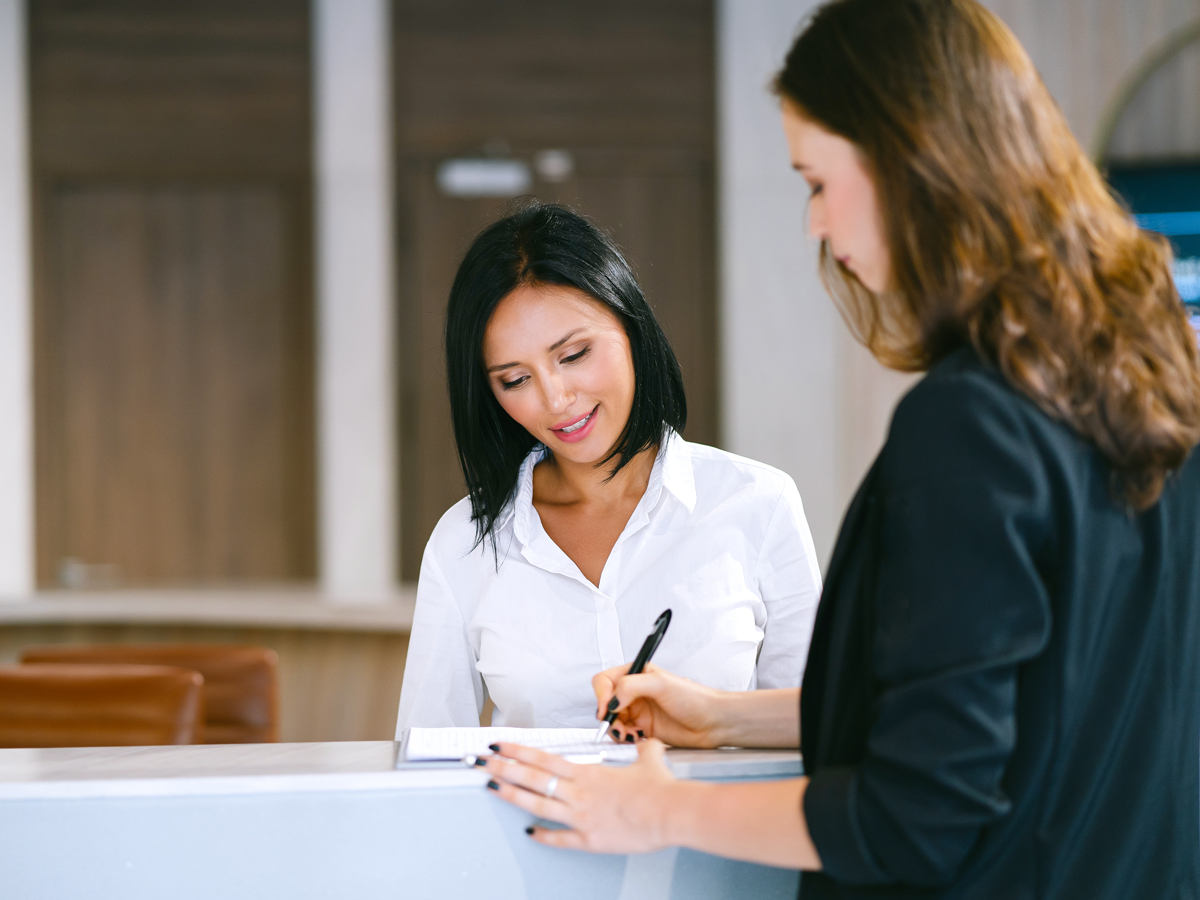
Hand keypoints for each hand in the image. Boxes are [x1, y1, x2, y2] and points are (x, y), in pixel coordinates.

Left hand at [484, 740, 679, 853]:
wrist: (670, 814)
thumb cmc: (660, 789)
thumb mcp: (650, 758)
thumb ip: (642, 749)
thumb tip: (646, 743)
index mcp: (589, 773)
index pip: (543, 758)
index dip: (517, 751)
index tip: (500, 746)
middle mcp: (579, 793)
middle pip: (532, 778)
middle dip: (504, 769)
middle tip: (484, 764)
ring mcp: (581, 818)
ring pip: (537, 805)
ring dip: (512, 795)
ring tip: (493, 788)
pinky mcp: (590, 840)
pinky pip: (560, 838)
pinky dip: (543, 835)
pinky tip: (529, 832)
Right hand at [592, 662, 727, 747]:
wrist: (713, 722)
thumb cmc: (694, 698)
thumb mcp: (660, 683)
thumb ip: (631, 686)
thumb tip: (610, 701)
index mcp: (636, 674)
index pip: (605, 681)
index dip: (601, 695)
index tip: (605, 709)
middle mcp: (635, 692)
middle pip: (605, 703)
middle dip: (608, 716)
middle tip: (618, 726)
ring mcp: (638, 711)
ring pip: (612, 721)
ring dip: (616, 729)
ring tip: (630, 734)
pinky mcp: (643, 729)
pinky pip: (623, 734)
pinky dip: (625, 738)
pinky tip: (638, 738)